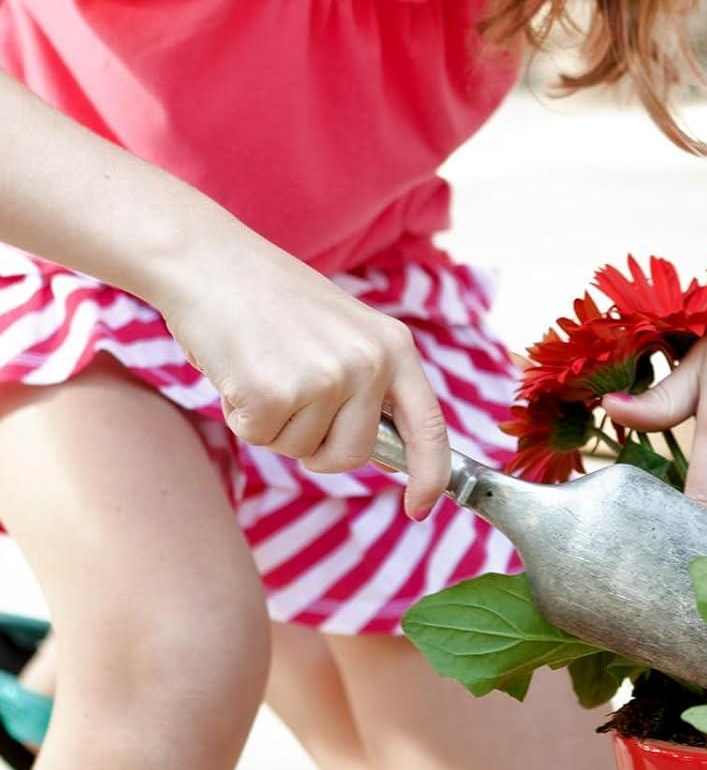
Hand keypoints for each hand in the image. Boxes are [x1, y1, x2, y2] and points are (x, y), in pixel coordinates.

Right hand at [151, 233, 451, 517]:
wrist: (212, 262)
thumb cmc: (274, 302)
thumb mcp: (346, 333)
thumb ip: (371, 386)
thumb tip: (388, 455)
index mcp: (394, 346)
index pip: (428, 426)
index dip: (430, 474)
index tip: (421, 507)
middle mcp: (370, 363)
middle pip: (353, 455)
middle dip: (316, 445)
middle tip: (290, 393)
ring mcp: (325, 378)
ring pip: (301, 449)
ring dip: (274, 423)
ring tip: (265, 366)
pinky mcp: (275, 393)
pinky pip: (259, 438)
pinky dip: (241, 416)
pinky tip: (239, 370)